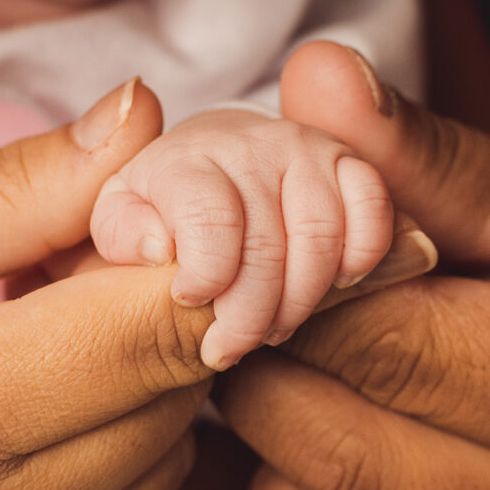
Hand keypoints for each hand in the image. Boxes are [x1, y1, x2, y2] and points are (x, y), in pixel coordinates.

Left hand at [90, 108, 393, 370]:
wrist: (207, 160)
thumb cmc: (158, 207)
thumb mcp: (117, 218)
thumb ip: (122, 229)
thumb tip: (158, 244)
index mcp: (185, 157)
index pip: (209, 222)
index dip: (204, 278)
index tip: (189, 304)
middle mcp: (249, 142)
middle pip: (267, 246)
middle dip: (248, 316)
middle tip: (226, 348)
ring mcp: (304, 148)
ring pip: (321, 239)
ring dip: (299, 301)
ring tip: (269, 329)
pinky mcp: (348, 162)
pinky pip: (373, 210)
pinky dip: (359, 256)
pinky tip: (331, 287)